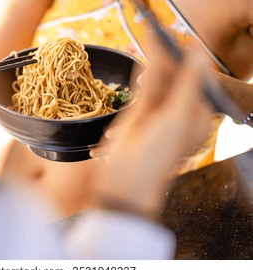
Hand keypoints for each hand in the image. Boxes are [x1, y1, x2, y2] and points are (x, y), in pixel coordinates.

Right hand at [91, 41, 213, 219]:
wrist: (127, 178)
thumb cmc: (160, 152)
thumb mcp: (180, 116)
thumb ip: (188, 84)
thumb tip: (198, 55)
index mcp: (197, 115)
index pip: (198, 81)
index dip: (191, 61)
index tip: (183, 43)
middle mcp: (179, 112)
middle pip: (177, 79)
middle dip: (171, 60)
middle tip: (163, 36)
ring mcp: (159, 113)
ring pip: (159, 82)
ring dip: (156, 63)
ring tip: (152, 39)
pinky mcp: (140, 113)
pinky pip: (144, 89)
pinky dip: (144, 74)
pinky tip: (144, 60)